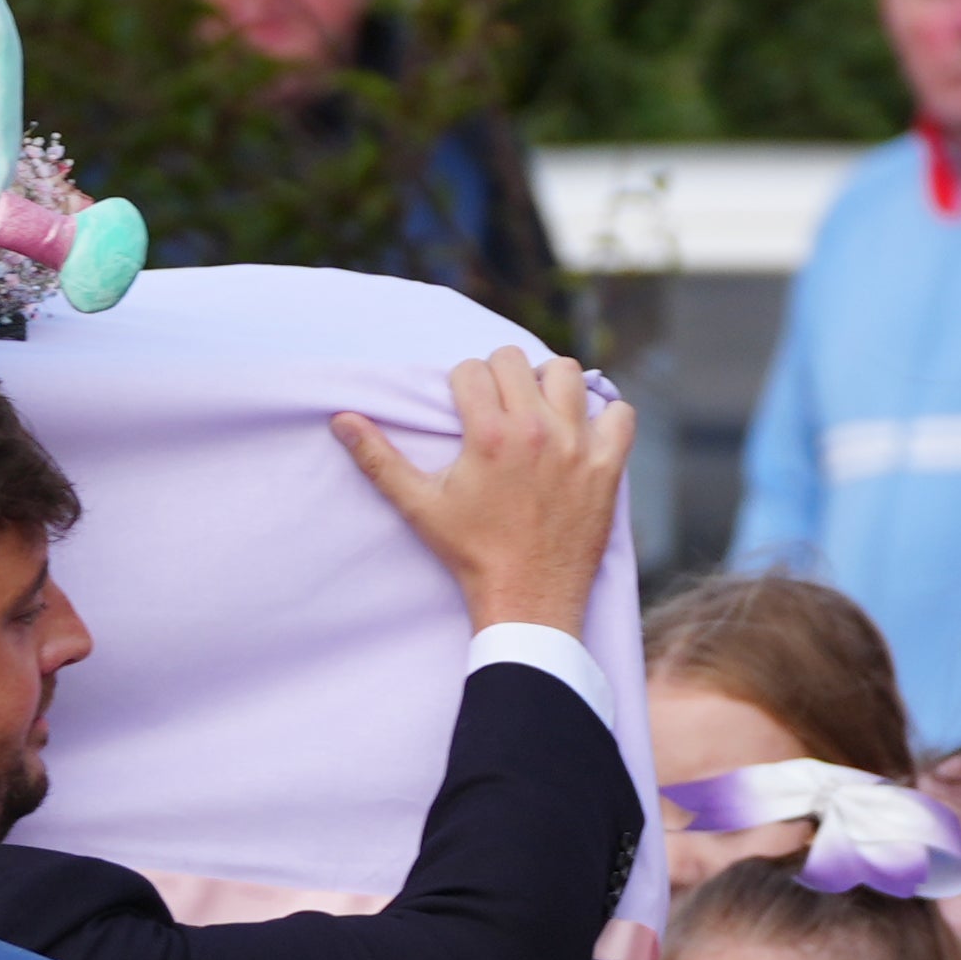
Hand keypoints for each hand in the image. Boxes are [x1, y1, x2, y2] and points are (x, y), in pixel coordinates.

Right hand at [330, 345, 634, 635]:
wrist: (527, 599)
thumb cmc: (470, 553)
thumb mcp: (419, 506)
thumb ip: (378, 458)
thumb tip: (340, 418)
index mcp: (489, 435)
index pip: (472, 369)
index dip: (462, 384)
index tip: (464, 408)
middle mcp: (537, 431)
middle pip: (518, 360)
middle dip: (500, 376)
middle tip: (496, 406)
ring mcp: (578, 446)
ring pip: (569, 374)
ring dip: (549, 384)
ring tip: (537, 410)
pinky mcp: (609, 465)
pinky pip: (620, 412)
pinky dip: (604, 416)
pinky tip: (582, 432)